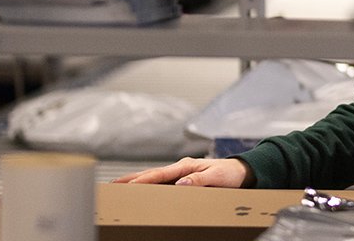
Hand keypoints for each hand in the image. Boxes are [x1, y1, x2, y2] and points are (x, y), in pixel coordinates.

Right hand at [112, 157, 252, 187]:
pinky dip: (147, 184)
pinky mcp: (182, 178)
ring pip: (153, 177)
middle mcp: (181, 167)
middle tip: (112, 185)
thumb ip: (199, 180)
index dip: (144, 180)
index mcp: (186, 165)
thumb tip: (181, 183)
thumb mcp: (217, 177)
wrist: (241, 171)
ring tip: (118, 186)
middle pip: (151, 173)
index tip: (129, 186)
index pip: (160, 174)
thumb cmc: (230, 173)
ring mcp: (180, 172)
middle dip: (131, 179)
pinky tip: (138, 189)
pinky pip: (160, 181)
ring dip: (136, 181)